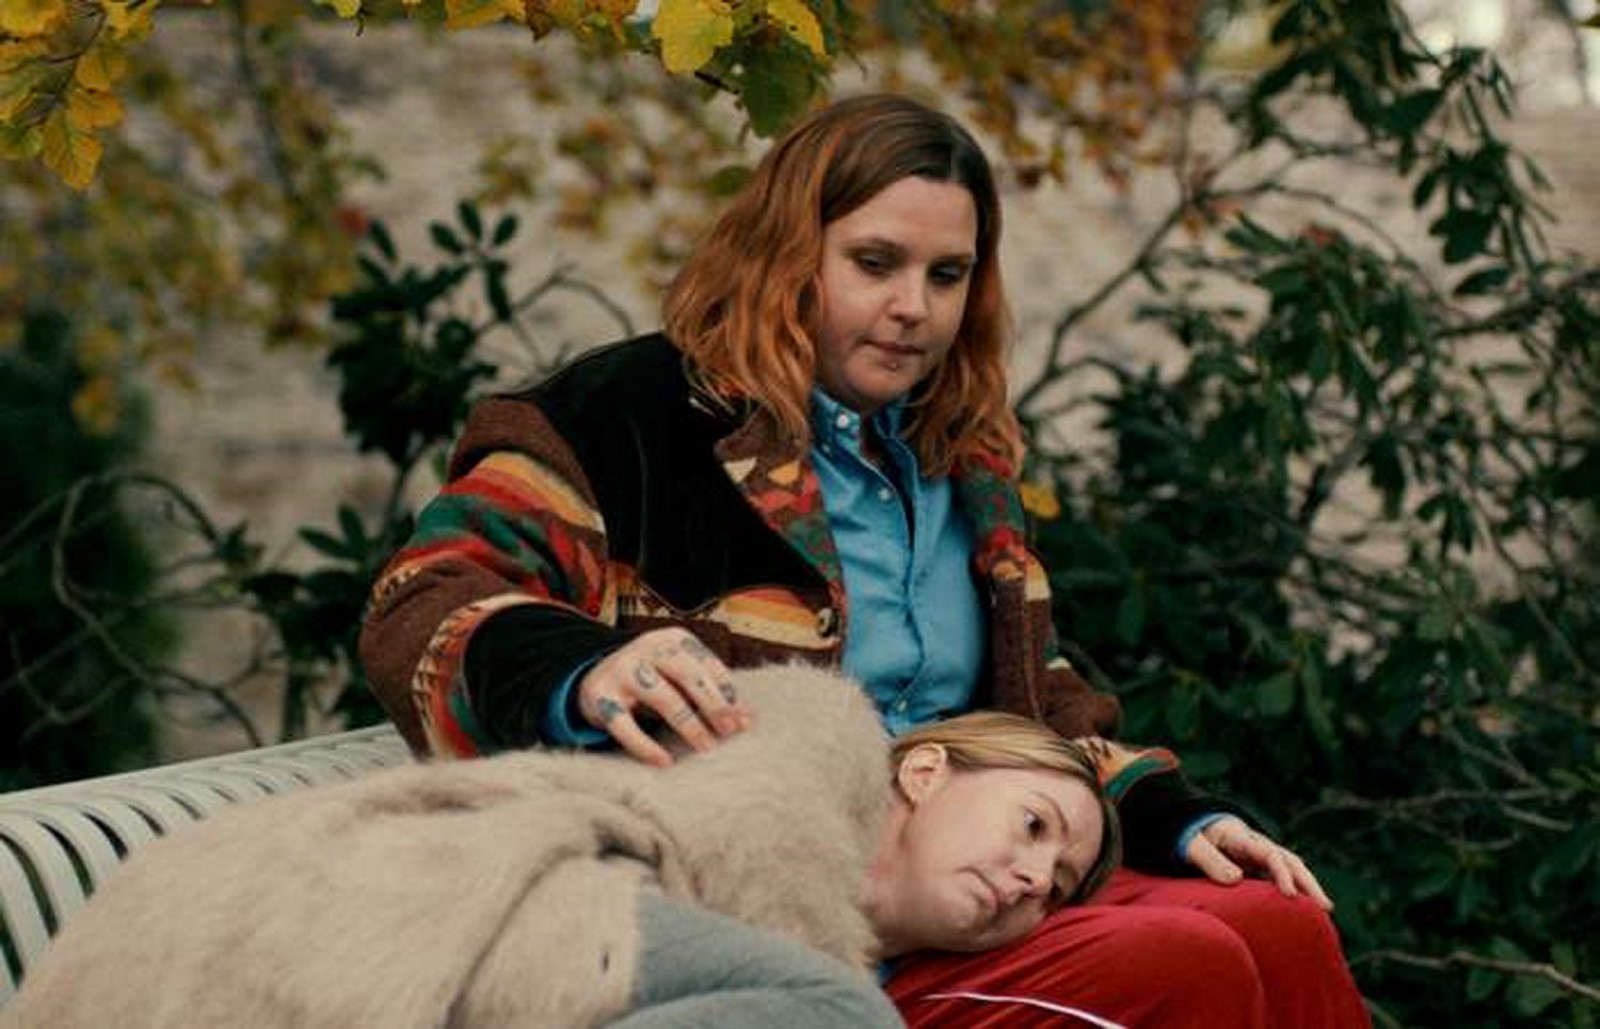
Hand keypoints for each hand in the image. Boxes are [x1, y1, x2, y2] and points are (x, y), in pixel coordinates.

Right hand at [576, 628, 751, 766]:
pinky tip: (665, 761)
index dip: (728, 694)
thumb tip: (747, 720)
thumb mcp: (680, 676)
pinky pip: (624, 724)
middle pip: (688, 674)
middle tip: (730, 731)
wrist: (596, 679)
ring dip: (688, 724)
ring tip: (706, 748)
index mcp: (673, 639)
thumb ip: (712, 691)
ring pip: (662, 696)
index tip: (744, 722)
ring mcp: (621, 669)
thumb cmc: (654, 679)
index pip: (707, 664)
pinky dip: (645, 745)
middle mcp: (647, 648)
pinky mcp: (599, 695)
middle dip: (713, 704)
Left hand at [1184, 816, 1332, 910]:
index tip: (1289, 894)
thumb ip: (1210, 860)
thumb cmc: (1191, 838)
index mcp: (1241, 837)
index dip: (1281, 873)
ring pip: (1292, 870)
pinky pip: (1283, 879)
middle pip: (1290, 861)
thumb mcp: (1192, 846)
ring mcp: (1262, 855)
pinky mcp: (1261, 867)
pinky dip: (1297, 893)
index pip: (1269, 854)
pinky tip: (1306, 913)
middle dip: (1308, 883)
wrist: (1194, 828)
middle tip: (1325, 907)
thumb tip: (1236, 880)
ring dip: (1308, 888)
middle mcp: (1258, 845)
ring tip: (1326, 913)